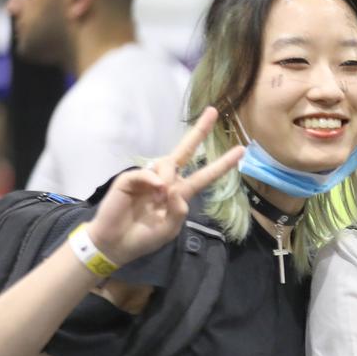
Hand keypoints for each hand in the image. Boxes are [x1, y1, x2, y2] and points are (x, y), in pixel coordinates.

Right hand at [86, 107, 244, 264]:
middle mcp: (166, 181)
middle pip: (184, 152)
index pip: (204, 175)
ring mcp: (148, 178)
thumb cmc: (145, 237)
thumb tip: (173, 189)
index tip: (240, 150)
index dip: (222, 163)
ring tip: (159, 198)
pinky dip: (152, 180)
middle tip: (213, 111)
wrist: (116, 244)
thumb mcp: (169, 229)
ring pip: (167, 164)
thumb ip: (178, 211)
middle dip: (199, 131)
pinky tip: (156, 189)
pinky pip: (145, 173)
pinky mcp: (129, 179)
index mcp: (179, 192)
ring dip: (169, 177)